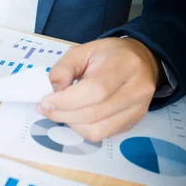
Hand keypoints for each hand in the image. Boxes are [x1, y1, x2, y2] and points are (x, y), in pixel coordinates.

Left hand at [37, 37, 159, 141]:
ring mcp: (138, 109)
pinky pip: (103, 135)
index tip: (45, 101)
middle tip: (45, 108)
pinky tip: (75, 117)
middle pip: (94, 113)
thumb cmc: (108, 55)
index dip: (66, 100)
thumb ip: (63, 69)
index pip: (95, 90)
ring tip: (59, 112)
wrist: (141, 61)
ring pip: (98, 130)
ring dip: (71, 124)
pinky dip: (82, 129)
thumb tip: (53, 93)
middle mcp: (137, 90)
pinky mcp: (134, 122)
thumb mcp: (82, 51)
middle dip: (63, 114)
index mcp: (125, 65)